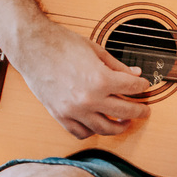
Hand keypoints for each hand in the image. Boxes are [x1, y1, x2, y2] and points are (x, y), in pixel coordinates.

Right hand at [13, 24, 152, 138]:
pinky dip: (92, 131)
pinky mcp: (60, 115)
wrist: (32, 47)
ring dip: (119, 127)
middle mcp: (89, 99)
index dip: (142, 87)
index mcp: (101, 79)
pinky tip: (99, 124)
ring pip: (105, 128)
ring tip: (125, 122)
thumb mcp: (96, 50)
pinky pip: (81, 132)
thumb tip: (136, 75)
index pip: (132, 88)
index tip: (144, 86)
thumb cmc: (62, 44)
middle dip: (139, 111)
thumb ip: (118, 66)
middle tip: (144, 110)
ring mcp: (74, 110)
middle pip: (124, 112)